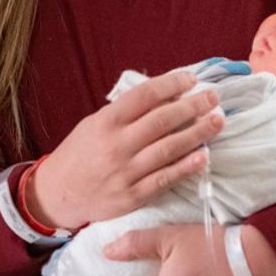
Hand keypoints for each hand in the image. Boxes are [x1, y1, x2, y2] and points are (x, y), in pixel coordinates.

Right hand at [27, 71, 222, 229]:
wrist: (58, 194)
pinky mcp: (132, 196)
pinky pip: (165, 178)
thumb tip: (162, 97)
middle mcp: (117, 145)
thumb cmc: (79, 154)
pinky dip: (186, 167)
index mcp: (106, 122)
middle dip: (192, 106)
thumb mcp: (93, 124)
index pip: (145, 96)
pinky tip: (204, 156)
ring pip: (169, 149)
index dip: (171, 85)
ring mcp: (126, 172)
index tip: (191, 79)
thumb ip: (124, 113)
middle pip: (162, 121)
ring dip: (197, 133)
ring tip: (218, 121)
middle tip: (214, 97)